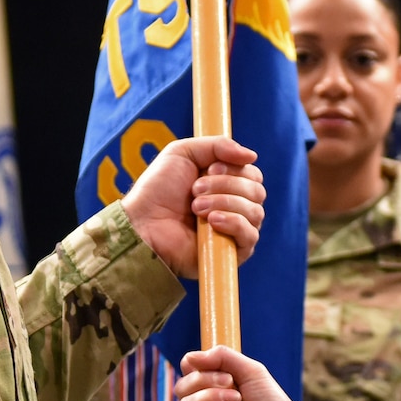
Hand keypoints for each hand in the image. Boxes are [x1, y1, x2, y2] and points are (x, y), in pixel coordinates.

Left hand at [118, 136, 266, 278]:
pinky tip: (211, 222)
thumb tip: (252, 156)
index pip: (253, 175)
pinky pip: (250, 236)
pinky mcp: (232, 254)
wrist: (143, 224)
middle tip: (195, 190)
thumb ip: (218, 145)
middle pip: (257, 191)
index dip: (235, 169)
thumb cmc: (158, 190)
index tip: (209, 169)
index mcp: (227, 185)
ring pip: (255, 212)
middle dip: (226, 186)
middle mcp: (235, 208)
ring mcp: (235, 231)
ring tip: (195, 208)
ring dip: (224, 203)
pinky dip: (233, 223)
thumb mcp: (183, 152)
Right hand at [175, 346, 299, 400]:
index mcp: (213, 388)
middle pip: (182, 387)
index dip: (196, 366)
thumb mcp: (252, 372)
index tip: (216, 366)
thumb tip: (190, 357)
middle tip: (231, 385)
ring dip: (209, 398)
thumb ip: (223, 357)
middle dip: (205, 381)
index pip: (188, 373)